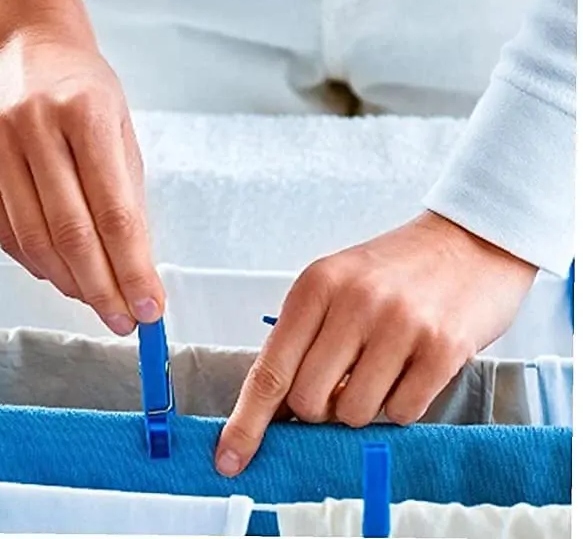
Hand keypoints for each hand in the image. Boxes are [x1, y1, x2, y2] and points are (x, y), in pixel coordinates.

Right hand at [0, 0, 163, 334]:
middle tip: (124, 320)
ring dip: (70, 283)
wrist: (23, 43)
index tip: (150, 306)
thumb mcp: (122, 127)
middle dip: (103, 289)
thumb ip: (126, 193)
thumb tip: (132, 265)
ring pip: (34, 240)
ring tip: (97, 301)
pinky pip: (4, 230)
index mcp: (87, 114)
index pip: (115, 214)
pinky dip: (36, 262)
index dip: (134, 269)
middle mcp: (35, 126)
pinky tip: (62, 275)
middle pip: (72, 234)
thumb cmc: (83, 86)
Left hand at [215, 211, 536, 475]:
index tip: (232, 456)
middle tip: (340, 383)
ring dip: (363, 406)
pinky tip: (411, 369)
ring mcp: (400, 325)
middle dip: (319, 408)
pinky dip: (401, 403)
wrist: (468, 243)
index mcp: (317, 285)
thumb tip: (278, 407)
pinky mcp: (443, 348)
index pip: (270, 369)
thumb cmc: (396, 270)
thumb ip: (304, 338)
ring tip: (382, 367)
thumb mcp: (337, 282)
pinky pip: (403, 412)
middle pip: (308, 401)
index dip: (248, 421)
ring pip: (355, 414)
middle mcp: (354, 302)